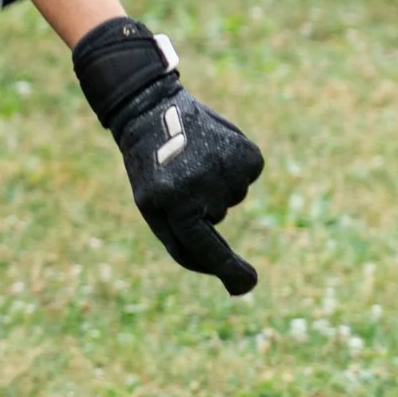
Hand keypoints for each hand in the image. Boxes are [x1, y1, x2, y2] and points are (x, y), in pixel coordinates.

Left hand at [111, 83, 263, 293]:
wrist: (152, 110)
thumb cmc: (150, 167)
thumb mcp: (151, 204)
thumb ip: (181, 237)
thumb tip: (222, 267)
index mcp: (170, 203)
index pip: (203, 247)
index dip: (226, 269)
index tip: (246, 286)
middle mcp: (201, 188)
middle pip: (215, 221)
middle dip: (201, 207)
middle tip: (178, 176)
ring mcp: (227, 170)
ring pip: (231, 198)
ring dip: (214, 184)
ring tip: (191, 157)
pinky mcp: (248, 155)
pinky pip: (246, 176)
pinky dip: (233, 168)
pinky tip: (212, 149)